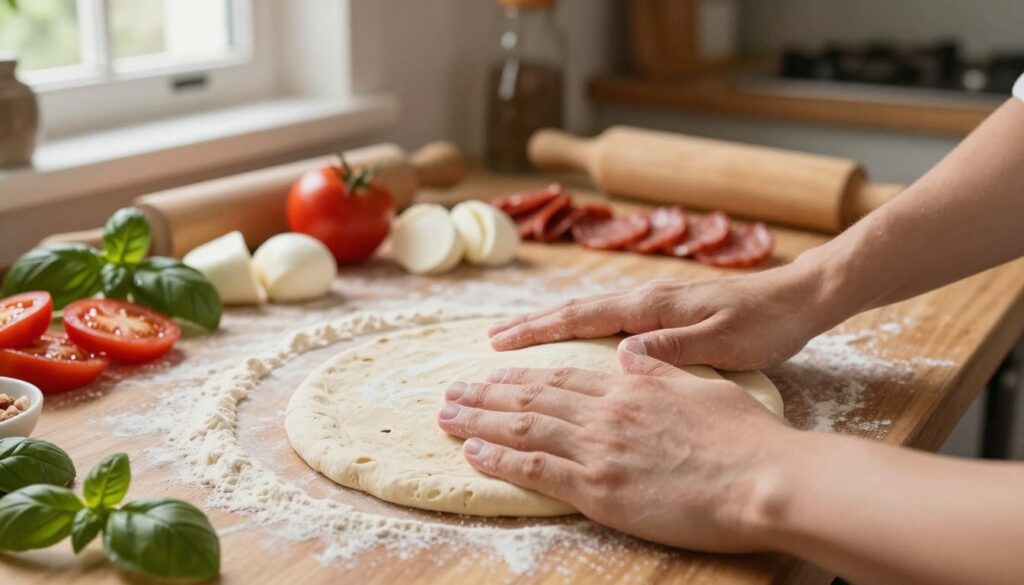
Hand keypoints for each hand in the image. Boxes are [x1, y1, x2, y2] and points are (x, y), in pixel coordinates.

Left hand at [436, 349, 795, 551]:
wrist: (765, 478)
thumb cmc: (745, 436)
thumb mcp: (703, 386)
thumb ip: (661, 368)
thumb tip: (629, 354)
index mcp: (630, 386)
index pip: (562, 376)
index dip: (523, 374)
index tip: (493, 372)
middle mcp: (605, 412)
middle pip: (532, 398)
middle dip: (486, 395)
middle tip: (451, 392)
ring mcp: (599, 449)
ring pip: (523, 428)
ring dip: (479, 422)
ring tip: (447, 417)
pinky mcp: (599, 489)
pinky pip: (535, 471)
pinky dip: (499, 461)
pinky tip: (472, 454)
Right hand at [488, 264, 833, 372]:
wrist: (801, 297)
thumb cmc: (766, 323)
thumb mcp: (725, 341)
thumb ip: (673, 348)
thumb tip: (621, 356)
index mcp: (653, 306)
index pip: (582, 317)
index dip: (538, 331)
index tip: (500, 344)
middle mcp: (646, 300)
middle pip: (575, 311)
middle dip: (532, 327)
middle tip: (491, 344)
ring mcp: (656, 304)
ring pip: (589, 314)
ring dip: (551, 326)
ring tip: (519, 341)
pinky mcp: (668, 313)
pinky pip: (608, 320)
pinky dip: (580, 329)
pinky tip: (576, 343)